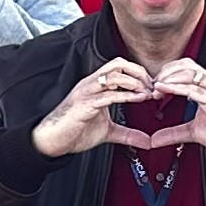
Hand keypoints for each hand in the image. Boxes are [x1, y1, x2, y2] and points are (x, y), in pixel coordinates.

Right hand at [32, 57, 165, 157]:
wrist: (53, 141)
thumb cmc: (74, 131)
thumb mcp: (108, 132)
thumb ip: (127, 134)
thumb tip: (146, 141)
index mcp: (97, 86)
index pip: (120, 67)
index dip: (139, 73)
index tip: (152, 86)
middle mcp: (92, 84)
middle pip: (118, 64)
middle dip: (139, 72)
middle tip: (152, 86)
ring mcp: (87, 92)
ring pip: (114, 75)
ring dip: (135, 82)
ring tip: (147, 92)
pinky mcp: (84, 104)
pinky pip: (107, 94)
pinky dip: (126, 95)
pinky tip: (138, 99)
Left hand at [134, 58, 205, 159]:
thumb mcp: (194, 132)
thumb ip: (174, 133)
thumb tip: (155, 139)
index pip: (184, 68)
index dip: (166, 74)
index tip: (153, 88)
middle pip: (184, 65)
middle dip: (165, 73)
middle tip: (152, 87)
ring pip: (188, 73)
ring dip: (168, 79)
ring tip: (156, 88)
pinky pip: (194, 89)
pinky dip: (176, 87)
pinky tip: (164, 89)